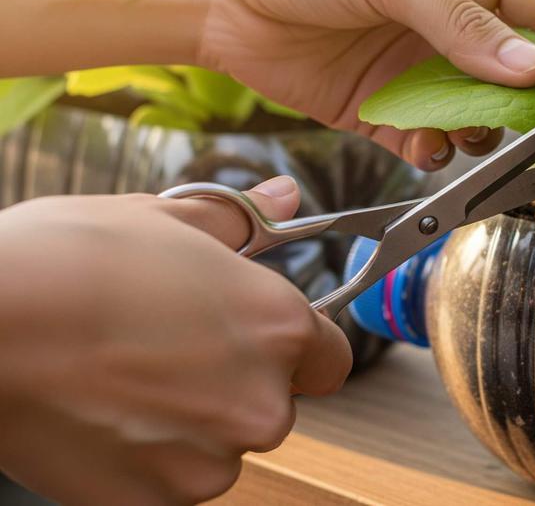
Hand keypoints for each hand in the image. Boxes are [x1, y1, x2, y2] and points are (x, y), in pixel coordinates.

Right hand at [0, 176, 350, 504]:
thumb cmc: (67, 263)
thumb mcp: (160, 219)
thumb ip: (238, 220)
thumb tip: (283, 198)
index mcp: (280, 328)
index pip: (330, 360)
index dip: (296, 349)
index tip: (254, 340)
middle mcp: (261, 402)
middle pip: (271, 404)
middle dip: (231, 384)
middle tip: (163, 348)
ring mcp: (208, 461)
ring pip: (217, 447)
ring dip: (185, 425)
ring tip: (119, 376)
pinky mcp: (152, 502)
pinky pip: (166, 482)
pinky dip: (142, 459)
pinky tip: (99, 413)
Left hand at [201, 0, 534, 169]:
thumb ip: (464, 26)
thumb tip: (534, 70)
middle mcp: (455, 22)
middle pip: (519, 75)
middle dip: (532, 107)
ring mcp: (422, 70)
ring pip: (482, 117)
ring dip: (483, 134)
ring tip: (468, 134)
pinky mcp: (388, 110)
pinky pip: (433, 142)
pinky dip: (437, 151)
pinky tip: (424, 145)